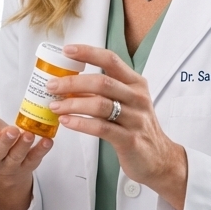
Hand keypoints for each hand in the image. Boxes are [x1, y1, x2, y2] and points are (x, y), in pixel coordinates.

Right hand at [0, 97, 51, 209]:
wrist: (0, 157)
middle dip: (4, 143)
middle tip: (12, 131)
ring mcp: (9, 164)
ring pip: (16, 158)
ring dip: (23, 147)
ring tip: (28, 135)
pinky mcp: (26, 165)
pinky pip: (34, 160)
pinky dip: (41, 151)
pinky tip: (47, 141)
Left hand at [46, 44, 187, 209]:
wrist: (159, 159)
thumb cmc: (136, 128)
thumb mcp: (127, 103)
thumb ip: (105, 92)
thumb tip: (68, 84)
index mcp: (136, 83)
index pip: (111, 60)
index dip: (88, 53)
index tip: (67, 50)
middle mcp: (138, 98)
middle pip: (102, 82)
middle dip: (73, 82)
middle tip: (51, 86)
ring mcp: (136, 119)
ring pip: (100, 105)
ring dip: (73, 104)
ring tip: (54, 106)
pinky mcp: (130, 140)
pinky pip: (102, 128)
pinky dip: (81, 123)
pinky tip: (66, 121)